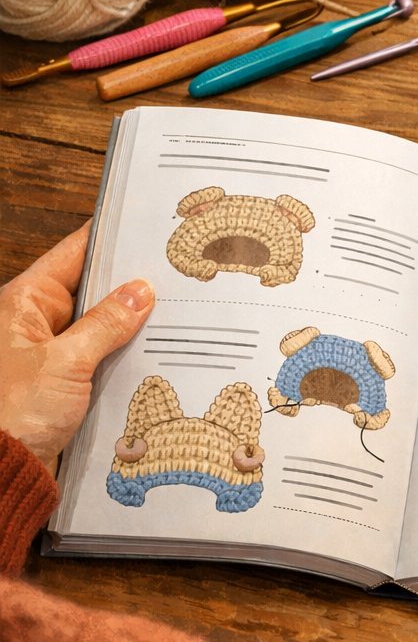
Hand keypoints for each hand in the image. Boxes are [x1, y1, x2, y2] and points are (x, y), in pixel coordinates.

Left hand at [0, 225, 153, 469]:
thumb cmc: (13, 413)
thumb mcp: (67, 363)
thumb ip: (106, 324)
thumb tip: (140, 292)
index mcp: (23, 302)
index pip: (74, 254)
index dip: (110, 239)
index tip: (147, 228)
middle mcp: (33, 322)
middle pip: (90, 288)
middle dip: (129, 284)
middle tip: (176, 272)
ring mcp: (48, 352)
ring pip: (97, 325)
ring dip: (129, 324)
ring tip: (177, 310)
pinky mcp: (60, 382)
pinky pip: (97, 357)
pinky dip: (122, 354)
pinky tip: (155, 351)